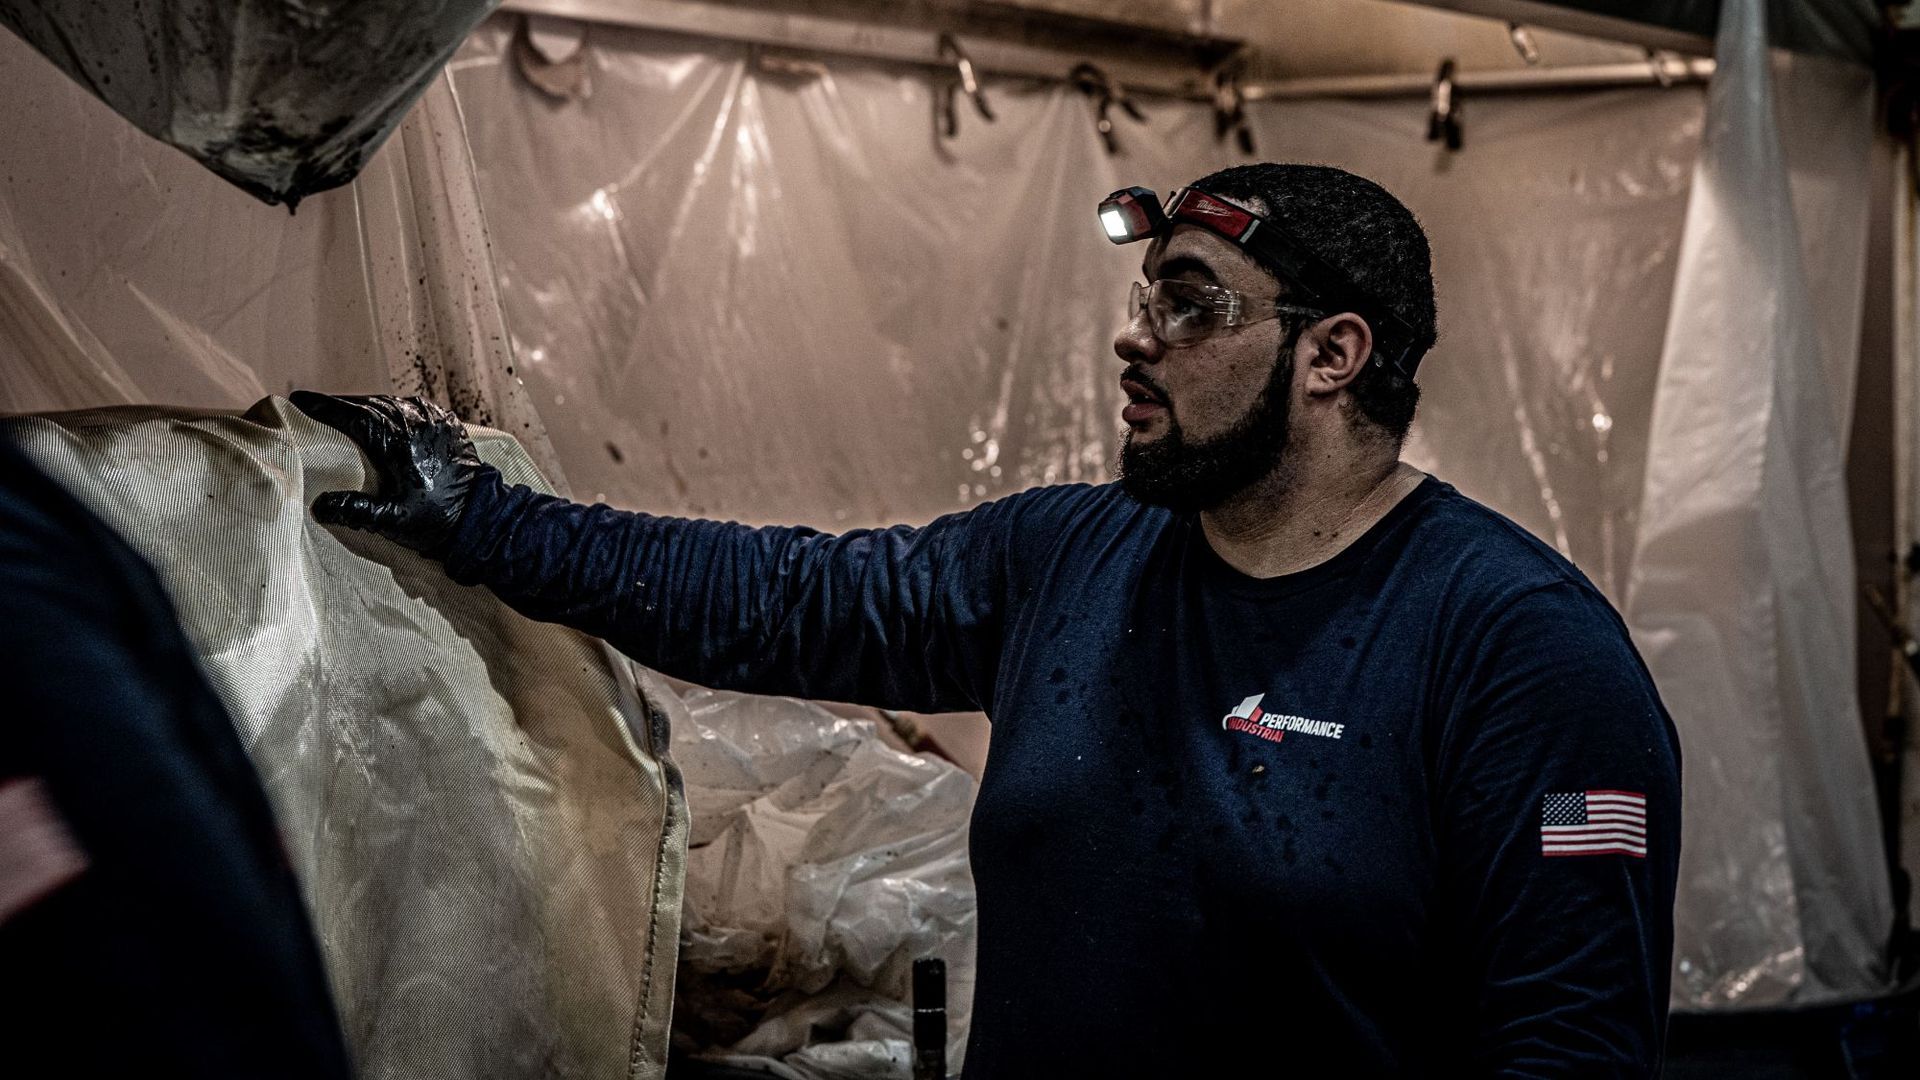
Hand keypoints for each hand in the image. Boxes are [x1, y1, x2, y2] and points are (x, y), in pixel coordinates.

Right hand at [290, 392, 484, 556]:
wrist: (484, 519)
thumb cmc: (437, 521)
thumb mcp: (393, 520)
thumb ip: (356, 510)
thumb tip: (319, 505)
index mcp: (400, 437)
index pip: (352, 414)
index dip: (323, 406)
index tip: (298, 400)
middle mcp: (417, 419)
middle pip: (368, 404)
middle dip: (341, 407)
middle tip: (315, 410)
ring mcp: (434, 418)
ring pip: (389, 404)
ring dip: (366, 408)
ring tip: (343, 416)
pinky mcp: (446, 423)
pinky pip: (410, 409)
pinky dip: (391, 413)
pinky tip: (380, 422)